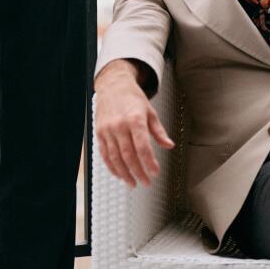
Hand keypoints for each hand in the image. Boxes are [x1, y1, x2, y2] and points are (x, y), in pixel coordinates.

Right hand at [94, 62, 175, 186]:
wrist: (113, 85)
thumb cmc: (132, 98)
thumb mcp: (150, 111)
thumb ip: (159, 131)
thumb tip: (169, 145)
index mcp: (135, 119)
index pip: (142, 146)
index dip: (149, 162)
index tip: (155, 172)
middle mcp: (119, 125)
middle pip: (128, 155)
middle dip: (138, 171)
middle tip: (146, 182)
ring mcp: (107, 130)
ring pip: (115, 157)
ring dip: (125, 173)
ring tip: (133, 182)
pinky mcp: (100, 133)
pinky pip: (105, 154)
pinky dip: (112, 166)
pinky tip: (119, 174)